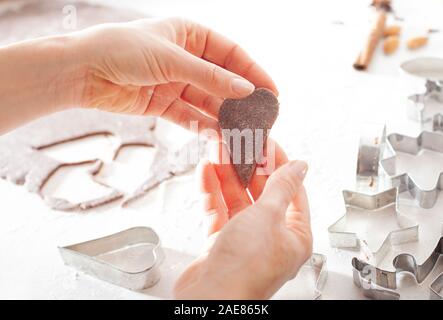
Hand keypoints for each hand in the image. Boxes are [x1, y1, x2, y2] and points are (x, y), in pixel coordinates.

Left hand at [73, 18, 276, 131]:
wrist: (83, 71)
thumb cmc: (122, 50)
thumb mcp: (172, 59)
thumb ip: (210, 76)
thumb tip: (245, 89)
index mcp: (190, 34)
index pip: (231, 54)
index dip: (253, 72)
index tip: (271, 92)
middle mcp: (185, 58)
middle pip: (221, 80)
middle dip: (240, 100)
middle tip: (260, 118)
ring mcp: (175, 82)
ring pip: (207, 101)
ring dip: (223, 117)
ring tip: (242, 133)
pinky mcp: (164, 103)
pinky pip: (190, 116)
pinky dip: (202, 126)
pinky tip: (216, 136)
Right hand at [174, 142, 311, 298]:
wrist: (210, 298)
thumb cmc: (245, 269)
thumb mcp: (268, 217)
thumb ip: (280, 187)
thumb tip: (299, 167)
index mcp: (294, 235)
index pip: (291, 191)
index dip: (280, 164)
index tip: (269, 143)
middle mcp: (271, 238)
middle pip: (262, 193)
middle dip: (248, 167)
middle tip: (240, 143)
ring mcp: (244, 240)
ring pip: (237, 200)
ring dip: (227, 175)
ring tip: (218, 150)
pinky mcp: (221, 243)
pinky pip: (218, 211)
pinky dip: (211, 192)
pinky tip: (206, 172)